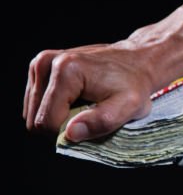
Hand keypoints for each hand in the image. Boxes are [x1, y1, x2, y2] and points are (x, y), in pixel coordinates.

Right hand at [24, 43, 156, 141]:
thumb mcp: (129, 106)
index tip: (90, 124)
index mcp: (65, 71)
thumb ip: (101, 122)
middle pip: (35, 119)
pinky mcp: (38, 68)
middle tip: (89, 115)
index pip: (45, 122)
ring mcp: (39, 64)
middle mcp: (46, 63)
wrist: (136, 60)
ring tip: (83, 105)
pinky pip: (35, 103)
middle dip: (61, 125)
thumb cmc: (135, 84)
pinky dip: (54, 107)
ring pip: (33, 113)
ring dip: (57, 116)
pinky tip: (75, 99)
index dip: (66, 133)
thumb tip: (71, 133)